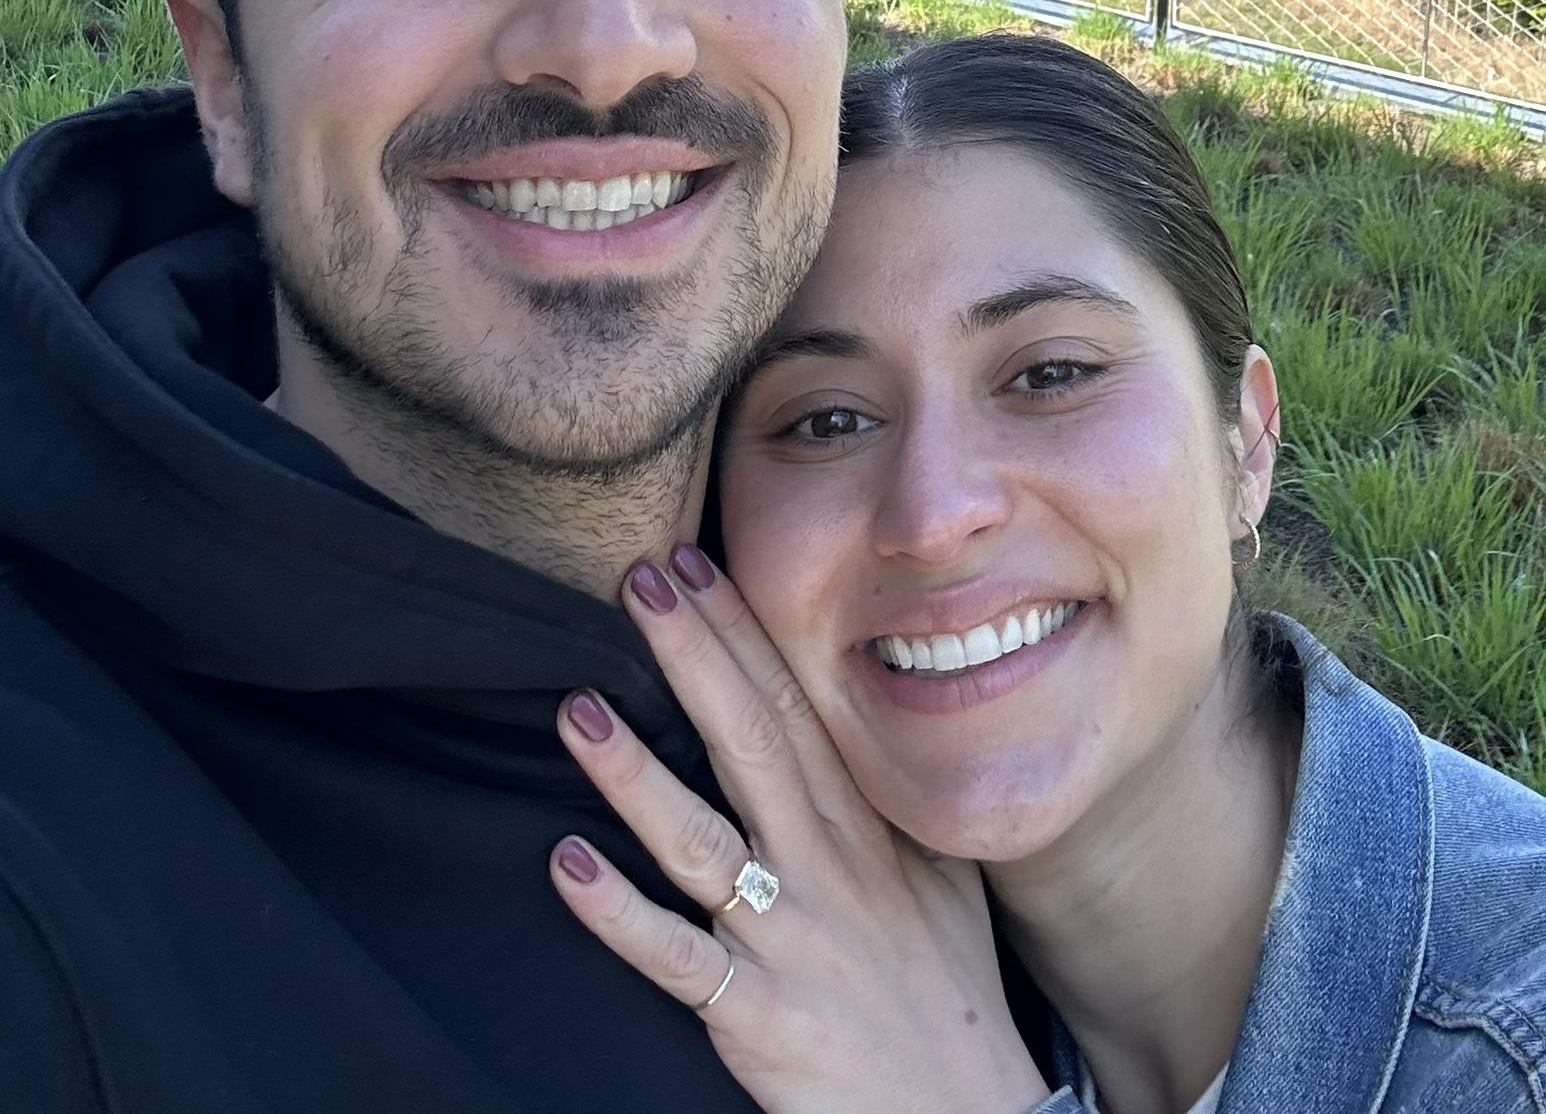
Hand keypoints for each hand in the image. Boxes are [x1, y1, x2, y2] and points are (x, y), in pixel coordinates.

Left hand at [550, 547, 1051, 1113]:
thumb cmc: (945, 987)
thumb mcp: (937, 870)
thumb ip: (886, 796)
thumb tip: (855, 715)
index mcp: (867, 825)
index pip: (798, 703)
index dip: (742, 631)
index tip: (694, 562)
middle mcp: (826, 867)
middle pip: (751, 740)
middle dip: (693, 655)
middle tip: (639, 578)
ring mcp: (788, 939)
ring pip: (701, 839)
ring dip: (635, 773)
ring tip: (575, 706)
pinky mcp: (753, 1015)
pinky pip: (676, 958)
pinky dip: (620, 915)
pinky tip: (568, 866)